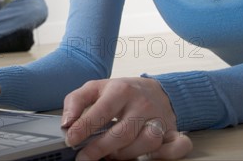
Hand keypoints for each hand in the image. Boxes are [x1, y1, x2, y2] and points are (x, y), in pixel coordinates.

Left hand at [62, 78, 191, 159]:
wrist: (156, 89)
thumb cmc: (122, 92)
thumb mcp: (96, 88)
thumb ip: (76, 101)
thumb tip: (66, 122)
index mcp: (121, 90)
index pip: (101, 112)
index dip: (84, 128)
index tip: (71, 140)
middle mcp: (142, 104)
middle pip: (122, 133)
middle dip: (100, 149)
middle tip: (84, 158)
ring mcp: (160, 118)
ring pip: (146, 144)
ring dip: (126, 154)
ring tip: (110, 155)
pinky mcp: (174, 131)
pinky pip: (175, 148)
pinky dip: (163, 156)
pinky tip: (145, 156)